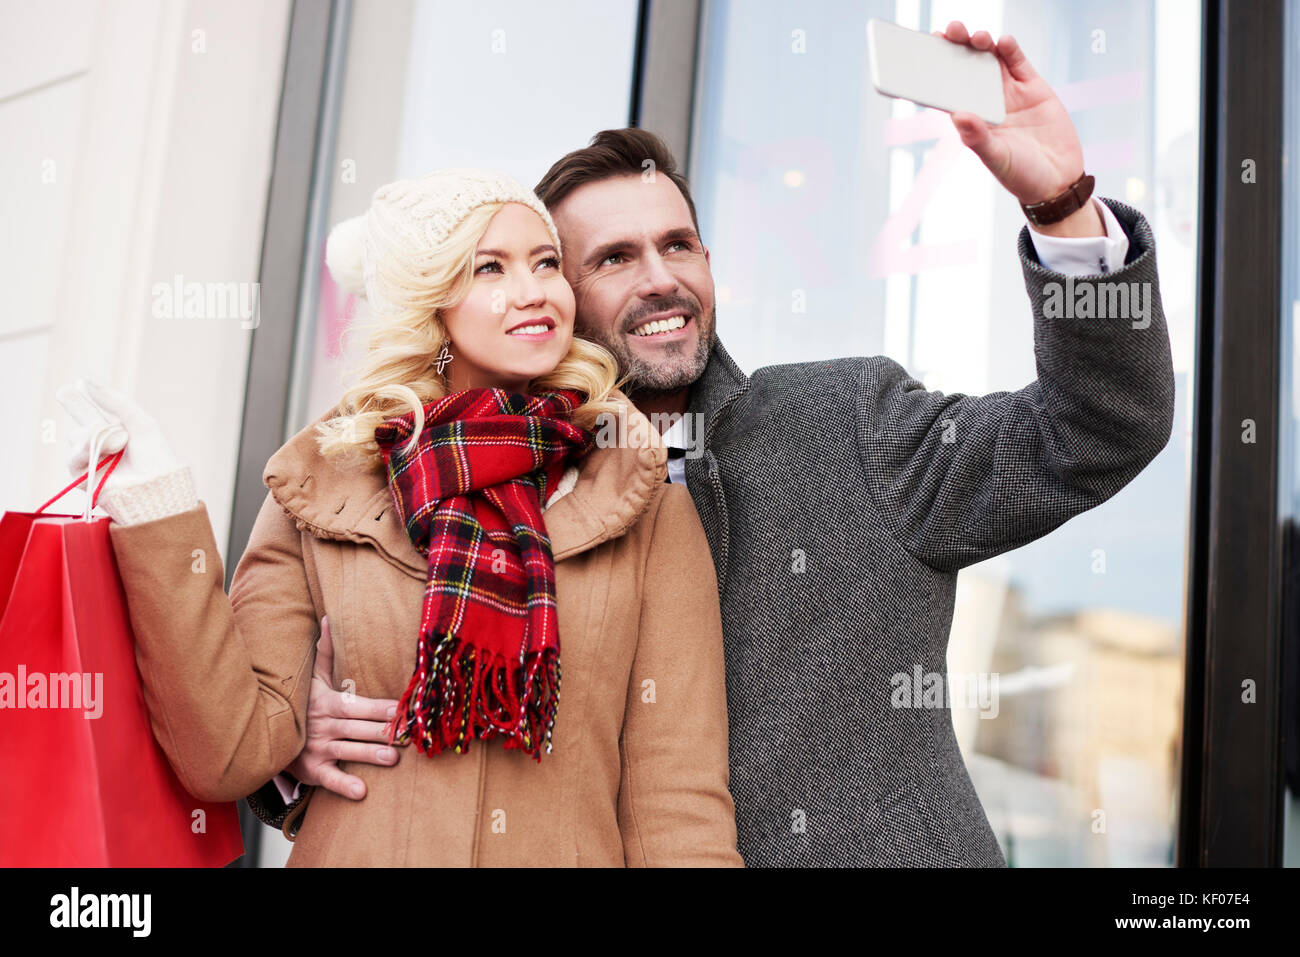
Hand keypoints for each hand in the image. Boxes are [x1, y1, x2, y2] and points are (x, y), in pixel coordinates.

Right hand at [59, 378, 182, 492]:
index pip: (97, 413)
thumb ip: (115, 401)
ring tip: (117, 441)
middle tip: (64, 391)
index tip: (76, 384)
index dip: (85, 400)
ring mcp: (93, 461)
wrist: (156, 487)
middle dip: (75, 405)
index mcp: (119, 432)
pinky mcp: (84, 477)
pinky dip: (83, 450)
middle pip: (82, 422)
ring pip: (75, 437)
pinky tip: (95, 448)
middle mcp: (104, 445)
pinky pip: (73, 457)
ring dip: (93, 434)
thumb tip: (85, 381)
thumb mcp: (139, 422)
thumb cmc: (155, 457)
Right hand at [286, 615, 401, 799]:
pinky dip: (344, 785)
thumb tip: (327, 617)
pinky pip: (329, 779)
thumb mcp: (310, 679)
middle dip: (381, 729)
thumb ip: (323, 652)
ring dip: (369, 754)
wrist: (267, 734)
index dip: (380, 706)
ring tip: (393, 758)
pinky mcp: (312, 770)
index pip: (359, 703)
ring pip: (347, 750)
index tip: (401, 707)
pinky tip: (361, 791)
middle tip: (405, 734)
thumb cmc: (300, 704)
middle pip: (358, 727)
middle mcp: (325, 725)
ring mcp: (318, 748)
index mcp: (329, 703)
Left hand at [934, 22, 1085, 207]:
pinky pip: (1019, 63)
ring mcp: (1011, 93)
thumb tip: (958, 114)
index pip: (949, 90)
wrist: (1058, 181)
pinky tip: (1002, 41)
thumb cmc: (1021, 176)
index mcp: (971, 120)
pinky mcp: (1034, 88)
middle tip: (949, 30)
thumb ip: (978, 138)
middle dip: (957, 47)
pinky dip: (1010, 50)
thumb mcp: (998, 159)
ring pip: (991, 60)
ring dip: (982, 44)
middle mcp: (987, 103)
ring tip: (976, 36)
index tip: (924, 51)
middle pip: (967, 68)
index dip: (936, 71)